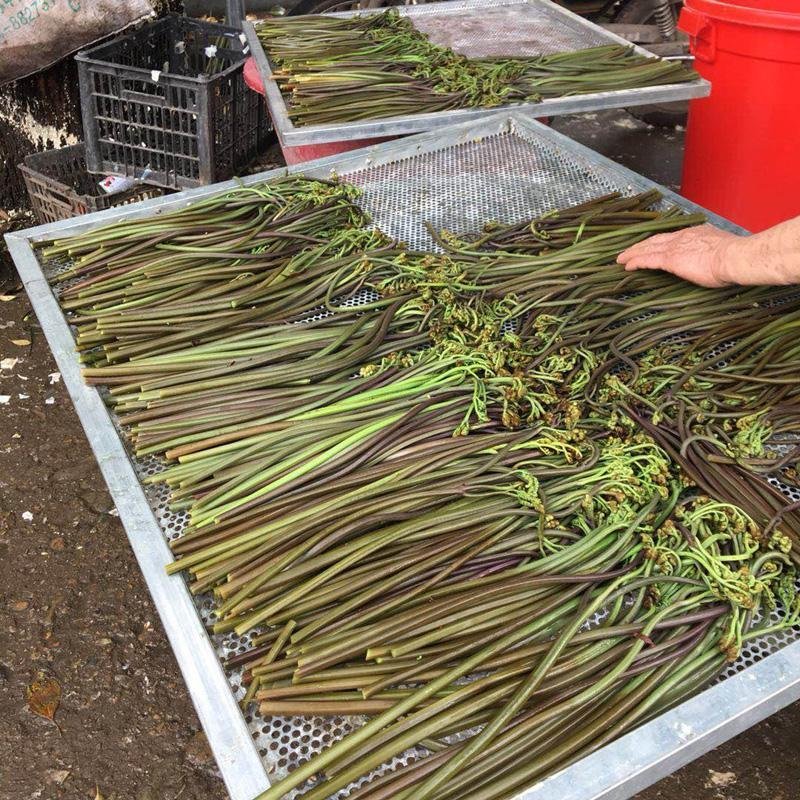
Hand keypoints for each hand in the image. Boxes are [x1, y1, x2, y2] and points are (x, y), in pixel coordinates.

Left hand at [616, 225, 740, 287]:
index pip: (672, 237)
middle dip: (641, 245)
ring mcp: (675, 247)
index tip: (652, 245)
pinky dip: (634, 261)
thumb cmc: (735, 258)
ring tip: (621, 258)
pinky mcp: (669, 259)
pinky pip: (646, 259)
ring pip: (647, 248)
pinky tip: (626, 265)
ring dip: (633, 253)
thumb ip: (713, 253)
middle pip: (655, 240)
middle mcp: (683, 236)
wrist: (734, 257)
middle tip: (629, 251)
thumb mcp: (723, 250)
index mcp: (697, 233)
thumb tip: (713, 260)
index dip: (659, 241)